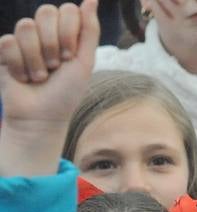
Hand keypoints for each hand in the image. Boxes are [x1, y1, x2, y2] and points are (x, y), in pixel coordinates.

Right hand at [0, 0, 98, 178]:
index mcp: (66, 32)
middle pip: (45, 12)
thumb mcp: (84, 61)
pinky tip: (24, 78)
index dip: (69, 33)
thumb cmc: (66, 92)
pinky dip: (20, 65)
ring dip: (37, 58)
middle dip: (54, 43)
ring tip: (40, 76)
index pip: (67, 10)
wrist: (43, 116)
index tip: (70, 56)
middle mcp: (44, 32)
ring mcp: (23, 40)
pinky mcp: (5, 49)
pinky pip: (9, 42)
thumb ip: (89, 30)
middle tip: (56, 65)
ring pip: (26, 26)